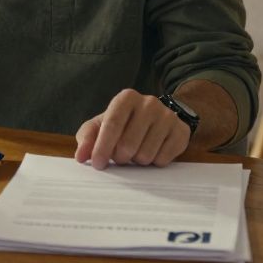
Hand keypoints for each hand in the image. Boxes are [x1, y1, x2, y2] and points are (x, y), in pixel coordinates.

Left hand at [74, 89, 189, 169]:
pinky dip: (153, 162)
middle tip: (120, 156)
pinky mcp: (181, 132)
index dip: (103, 147)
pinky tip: (152, 151)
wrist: (157, 118)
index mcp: (126, 98)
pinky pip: (162, 160)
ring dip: (136, 161)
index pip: (112, 124)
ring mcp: (167, 117)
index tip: (98, 163)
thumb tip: (81, 156)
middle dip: (120, 157)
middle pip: (128, 144)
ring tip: (136, 152)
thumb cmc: (124, 123)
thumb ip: (87, 138)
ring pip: (145, 155)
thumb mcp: (101, 125)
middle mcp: (149, 103)